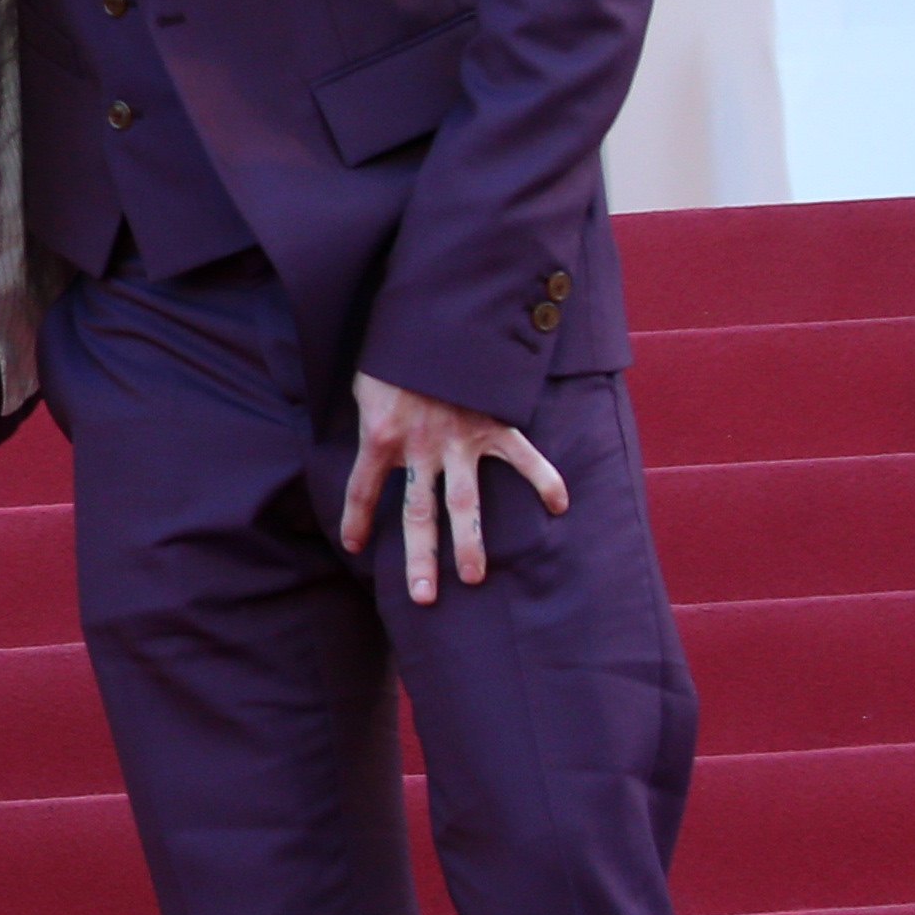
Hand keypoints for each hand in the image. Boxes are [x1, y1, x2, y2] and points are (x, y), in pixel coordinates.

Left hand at [341, 370, 569, 607]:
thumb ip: (370, 413)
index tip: (355, 547)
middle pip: (418, 514)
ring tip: (474, 577)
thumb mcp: (366, 381)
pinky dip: (544, 479)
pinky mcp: (493, 425)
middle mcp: (420, 447)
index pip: (362, 488)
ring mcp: (459, 440)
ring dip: (469, 542)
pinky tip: (559, 506)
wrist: (436, 316)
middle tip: (424, 597)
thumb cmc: (396, 349)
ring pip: (464, 502)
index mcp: (381, 436)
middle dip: (420, 558)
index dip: (356, 519)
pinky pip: (523, 458)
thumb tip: (369, 434)